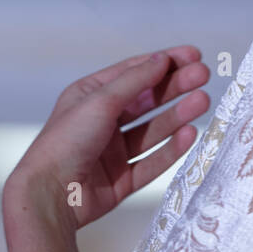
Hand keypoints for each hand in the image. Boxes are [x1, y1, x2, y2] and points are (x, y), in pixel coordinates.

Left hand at [4, 47, 210, 234]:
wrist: (48, 196)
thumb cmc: (64, 142)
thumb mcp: (100, 101)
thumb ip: (135, 81)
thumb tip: (162, 59)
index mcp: (90, 97)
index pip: (134, 74)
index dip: (164, 63)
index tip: (194, 56)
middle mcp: (102, 122)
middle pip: (147, 100)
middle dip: (176, 87)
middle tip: (204, 76)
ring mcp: (113, 152)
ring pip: (153, 130)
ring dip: (178, 115)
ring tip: (203, 102)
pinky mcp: (122, 180)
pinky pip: (153, 161)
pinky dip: (172, 149)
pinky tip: (190, 134)